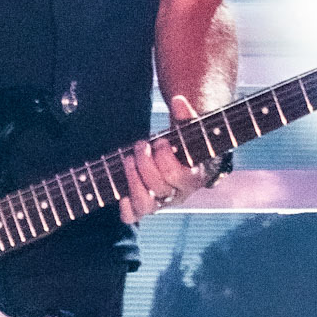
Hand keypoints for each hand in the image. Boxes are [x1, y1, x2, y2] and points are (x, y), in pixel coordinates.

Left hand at [119, 96, 219, 224]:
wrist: (178, 160)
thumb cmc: (183, 143)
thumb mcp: (189, 128)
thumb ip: (186, 115)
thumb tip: (178, 100)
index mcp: (194, 178)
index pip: (179, 176)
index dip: (165, 157)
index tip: (160, 141)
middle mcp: (178, 195)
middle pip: (160, 187)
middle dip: (145, 162)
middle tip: (140, 145)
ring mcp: (160, 203)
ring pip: (146, 205)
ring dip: (133, 180)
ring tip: (128, 159)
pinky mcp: (143, 207)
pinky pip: (131, 216)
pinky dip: (124, 206)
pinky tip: (122, 189)